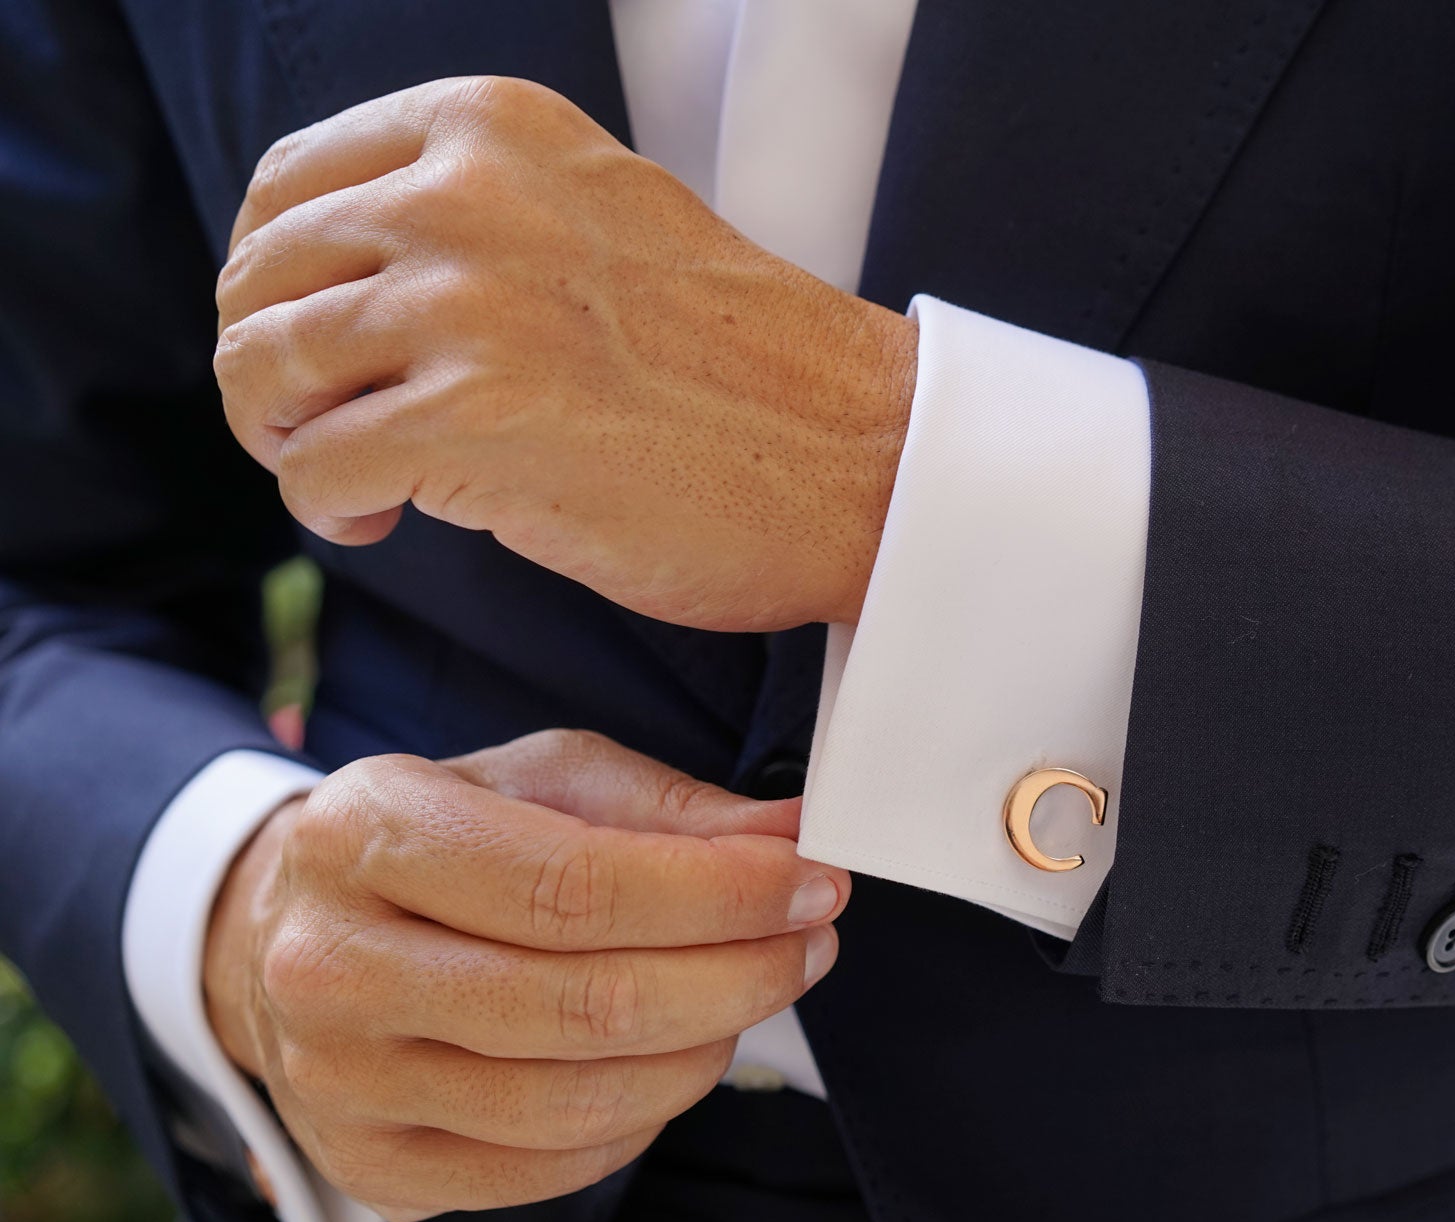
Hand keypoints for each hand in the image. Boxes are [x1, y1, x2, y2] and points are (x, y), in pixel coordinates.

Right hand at [202, 729, 846, 1221]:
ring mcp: (342, 1082)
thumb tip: (790, 833)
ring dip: (707, 1048)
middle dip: (739, 972)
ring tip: (755, 991)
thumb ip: (664, 806)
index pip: (573, 885)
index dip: (717, 893)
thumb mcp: (537, 779)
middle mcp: (333, 965)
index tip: (809, 880)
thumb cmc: (438, 842)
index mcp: (367, 834)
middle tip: (811, 939)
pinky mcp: (373, 1167)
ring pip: (578, 1098)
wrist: (288, 935)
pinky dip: (646, 1114)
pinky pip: (553, 1166)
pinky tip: (676, 1055)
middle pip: (585, 1002)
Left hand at [213, 75, 916, 629]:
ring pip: (260, 369)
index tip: (319, 350)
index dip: (276, 284)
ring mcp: (468, 301)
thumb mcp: (595, 223)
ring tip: (358, 482)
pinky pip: (312, 470)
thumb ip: (474, 219)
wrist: (859, 458)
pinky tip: (387, 522)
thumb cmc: (743, 369)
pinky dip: (329, 512)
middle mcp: (467, 193)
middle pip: (257, 281)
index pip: (287, 187)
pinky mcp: (473, 418)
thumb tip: (338, 281)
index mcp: (494, 129)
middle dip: (272, 374)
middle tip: (331, 432)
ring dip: (287, 443)